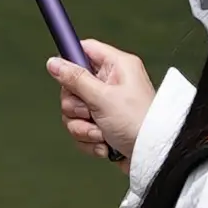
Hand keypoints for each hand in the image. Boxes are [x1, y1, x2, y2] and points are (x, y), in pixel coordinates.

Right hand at [47, 40, 155, 166]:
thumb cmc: (138, 123)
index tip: (63, 77)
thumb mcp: (102, 98)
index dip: (70, 61)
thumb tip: (53, 62)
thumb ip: (75, 79)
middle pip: (73, 86)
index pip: (85, 49)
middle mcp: (112, 83)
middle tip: (89, 113)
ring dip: (83, 127)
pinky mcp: (104, 126)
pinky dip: (90, 140)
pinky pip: (82, 129)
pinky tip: (105, 145)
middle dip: (76, 107)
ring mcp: (107, 105)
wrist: (154, 158)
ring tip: (101, 134)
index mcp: (117, 66)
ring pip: (75, 111)